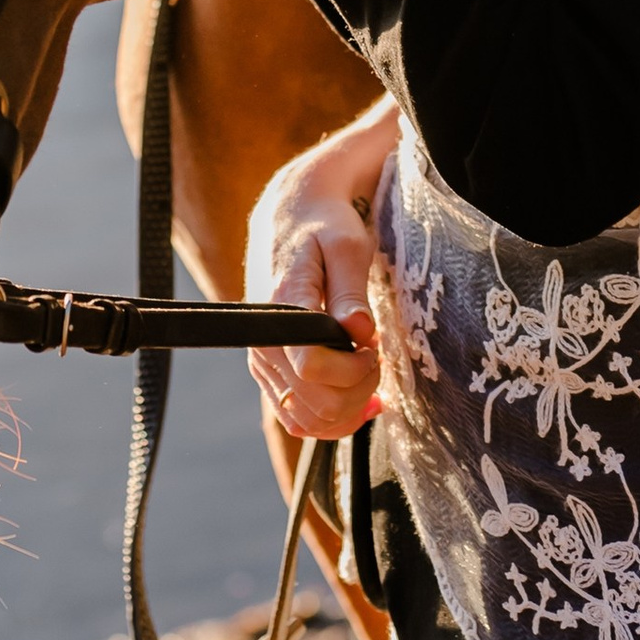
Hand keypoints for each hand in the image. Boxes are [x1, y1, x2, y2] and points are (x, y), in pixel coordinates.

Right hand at [246, 95, 393, 439]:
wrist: (293, 219)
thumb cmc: (324, 228)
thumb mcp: (347, 246)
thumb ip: (352, 291)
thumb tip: (361, 333)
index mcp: (282, 308)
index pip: (312, 366)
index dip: (354, 367)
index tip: (374, 345)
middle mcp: (264, 342)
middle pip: (317, 402)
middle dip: (359, 388)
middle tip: (375, 355)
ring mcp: (263, 361)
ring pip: (308, 420)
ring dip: (348, 408)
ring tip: (366, 373)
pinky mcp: (269, 371)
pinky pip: (297, 418)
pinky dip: (331, 419)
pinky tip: (358, 398)